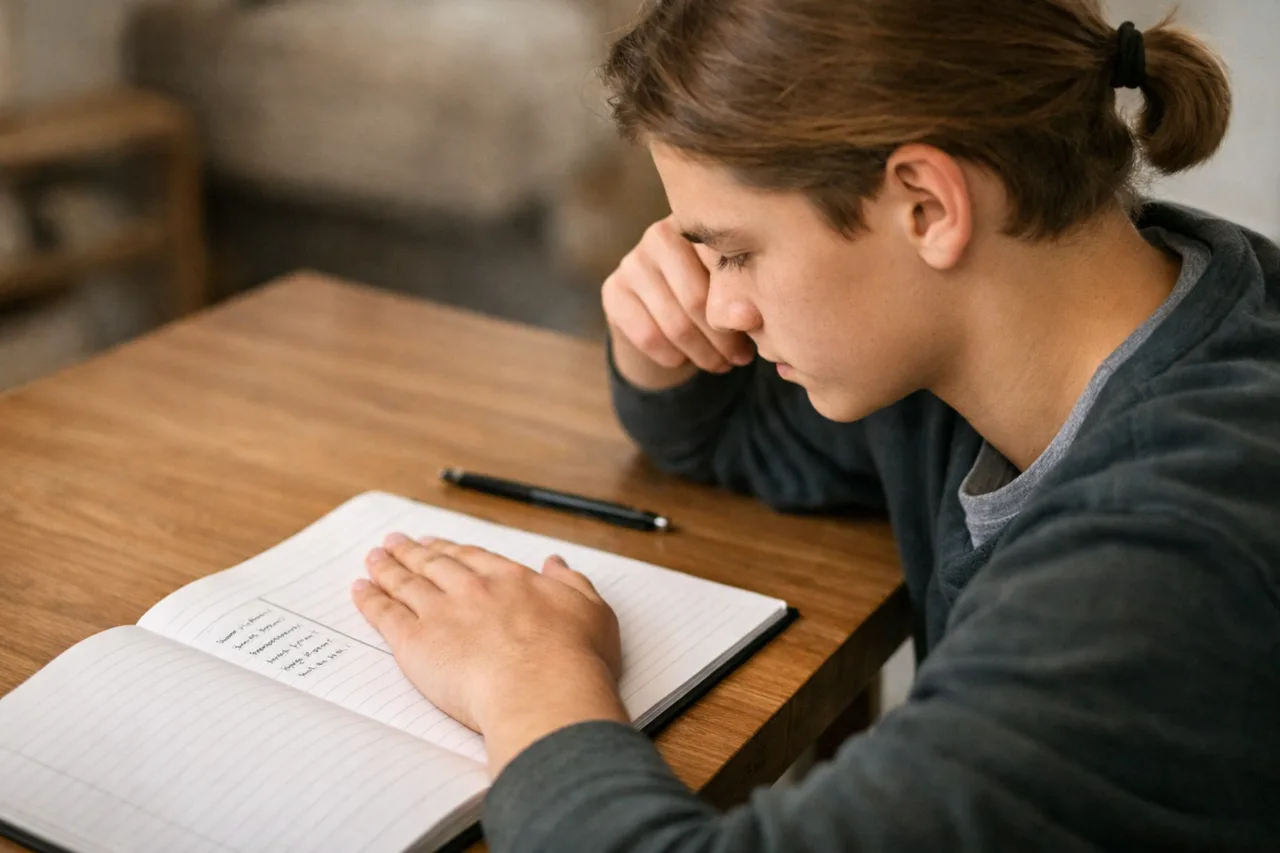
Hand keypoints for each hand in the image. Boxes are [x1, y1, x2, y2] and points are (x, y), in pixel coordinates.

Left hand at [352, 533, 627, 774]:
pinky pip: (386, 615)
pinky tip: (360, 590)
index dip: (450, 550)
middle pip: (435, 564)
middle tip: (395, 543)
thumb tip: (556, 564)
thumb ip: (573, 583)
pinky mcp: (416, 643)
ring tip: (373, 558)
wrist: (543, 691)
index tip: (435, 544)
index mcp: (512, 580)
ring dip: (387, 568)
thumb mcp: (592, 611)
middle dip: (413, 552)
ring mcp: (442, 613)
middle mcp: (473, 590)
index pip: (472, 558)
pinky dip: (370, 600)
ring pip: (406, 583)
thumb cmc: (574, 659)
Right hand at [603, 215, 754, 389]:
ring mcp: (632, 261)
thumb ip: (743, 296)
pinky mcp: (612, 290)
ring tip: (722, 364)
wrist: (660, 315)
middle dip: (724, 338)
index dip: (740, 303)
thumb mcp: (731, 289)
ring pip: (675, 324)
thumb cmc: (710, 296)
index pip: (722, 264)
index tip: (756, 327)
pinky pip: (649, 336)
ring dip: (704, 354)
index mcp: (700, 224)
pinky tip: (685, 360)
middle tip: (741, 357)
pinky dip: (673, 357)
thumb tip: (749, 319)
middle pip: (697, 299)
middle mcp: (660, 235)